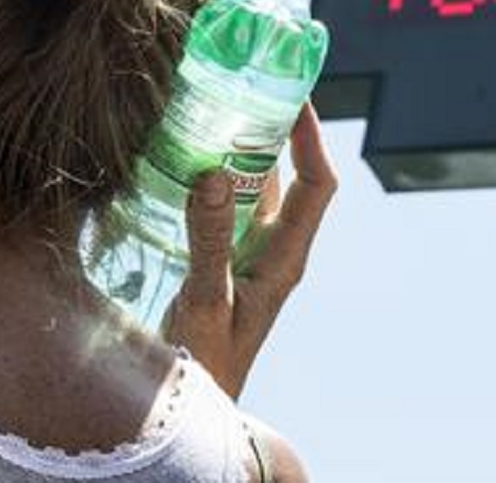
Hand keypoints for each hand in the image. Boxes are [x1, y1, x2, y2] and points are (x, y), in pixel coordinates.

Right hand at [162, 103, 337, 398]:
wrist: (193, 411)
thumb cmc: (208, 365)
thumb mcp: (207, 300)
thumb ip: (209, 241)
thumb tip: (211, 172)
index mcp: (285, 258)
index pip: (317, 185)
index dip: (313, 138)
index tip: (296, 94)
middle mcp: (271, 249)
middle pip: (284, 177)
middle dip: (270, 131)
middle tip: (243, 85)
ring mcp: (244, 253)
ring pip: (248, 188)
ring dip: (236, 150)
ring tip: (209, 107)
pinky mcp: (217, 260)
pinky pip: (218, 207)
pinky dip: (207, 177)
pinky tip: (178, 158)